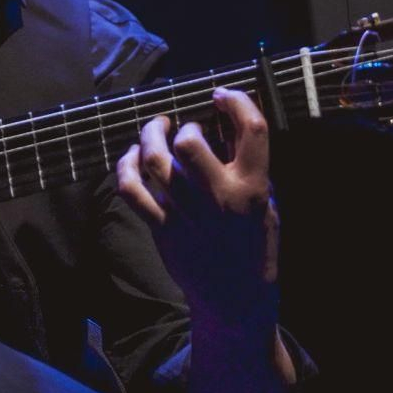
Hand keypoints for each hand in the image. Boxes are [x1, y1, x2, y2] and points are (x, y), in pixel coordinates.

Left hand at [115, 88, 279, 324]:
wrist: (236, 297)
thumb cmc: (254, 244)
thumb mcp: (268, 204)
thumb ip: (249, 168)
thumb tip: (222, 125)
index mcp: (254, 189)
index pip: (252, 130)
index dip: (236, 101)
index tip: (221, 95)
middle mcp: (220, 199)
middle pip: (188, 144)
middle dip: (181, 127)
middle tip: (181, 128)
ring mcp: (187, 215)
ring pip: (154, 162)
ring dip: (149, 137)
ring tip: (154, 130)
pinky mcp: (162, 228)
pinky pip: (131, 189)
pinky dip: (125, 167)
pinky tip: (131, 158)